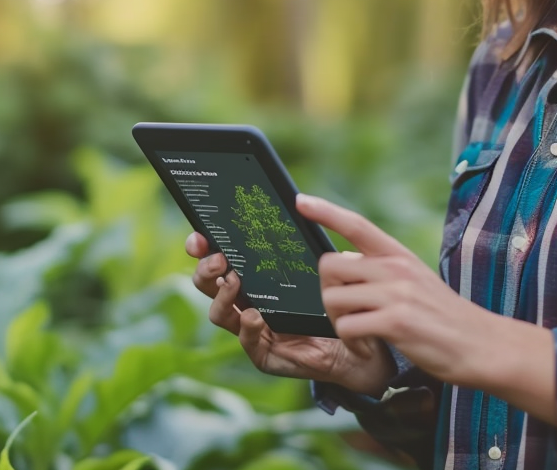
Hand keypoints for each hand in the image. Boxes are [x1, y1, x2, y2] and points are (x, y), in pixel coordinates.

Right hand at [185, 232, 393, 394]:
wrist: (356, 341)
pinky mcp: (263, 353)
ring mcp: (251, 329)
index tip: (200, 236)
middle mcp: (245, 302)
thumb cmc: (335, 298)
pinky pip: (245, 341)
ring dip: (222, 297)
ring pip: (219, 313)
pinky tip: (255, 316)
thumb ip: (307, 240)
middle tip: (218, 259)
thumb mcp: (319, 264)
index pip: (217, 258)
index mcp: (252, 277)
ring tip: (234, 282)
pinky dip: (246, 327)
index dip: (201, 247)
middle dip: (205, 270)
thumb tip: (301, 202)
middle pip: (208, 285)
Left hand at [301, 193, 506, 387]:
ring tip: (361, 337)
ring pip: (333, 299)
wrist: (483, 345)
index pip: (357, 225)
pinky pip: (347, 328)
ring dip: (338, 324)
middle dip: (327, 293)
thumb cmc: (446, 318)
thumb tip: (349, 261)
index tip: (301, 201)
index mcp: (400, 256)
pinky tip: (367, 349)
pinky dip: (351, 344)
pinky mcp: (396, 322)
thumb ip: (385, 270)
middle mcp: (396, 269)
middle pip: (330, 266)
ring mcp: (396, 294)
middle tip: (345, 314)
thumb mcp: (417, 281)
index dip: (326, 211)